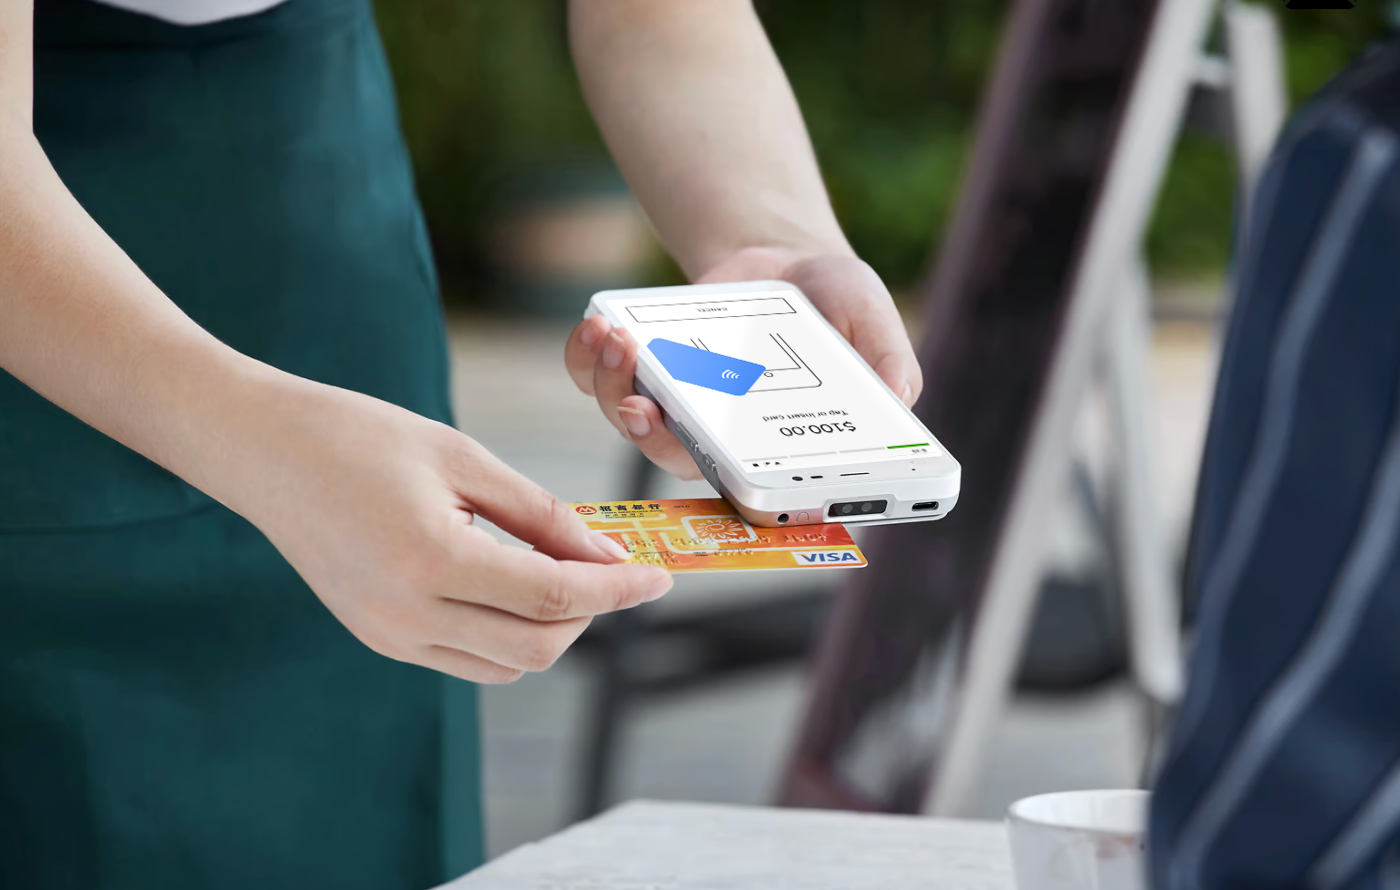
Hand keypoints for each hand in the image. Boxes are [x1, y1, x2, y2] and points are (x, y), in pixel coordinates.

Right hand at [217, 375, 672, 683]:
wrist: (262, 449)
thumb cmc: (359, 436)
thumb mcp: (463, 459)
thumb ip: (541, 513)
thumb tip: (605, 551)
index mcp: (431, 560)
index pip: (552, 598)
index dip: (617, 590)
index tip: (659, 577)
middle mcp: (407, 614)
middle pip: (537, 647)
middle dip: (590, 613)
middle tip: (610, 567)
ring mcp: (388, 635)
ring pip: (505, 664)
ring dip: (550, 628)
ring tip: (559, 569)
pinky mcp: (378, 638)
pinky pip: (466, 658)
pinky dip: (506, 633)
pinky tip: (511, 583)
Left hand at [564, 246, 921, 479]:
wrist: (785, 260)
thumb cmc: (835, 304)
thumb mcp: (870, 317)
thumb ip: (889, 358)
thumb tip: (902, 398)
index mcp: (780, 448)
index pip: (753, 491)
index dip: (726, 489)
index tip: (713, 459)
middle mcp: (723, 441)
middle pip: (679, 460)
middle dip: (653, 435)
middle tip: (647, 400)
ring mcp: (676, 409)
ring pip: (631, 421)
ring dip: (615, 388)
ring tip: (620, 340)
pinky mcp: (639, 372)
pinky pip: (597, 379)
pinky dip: (588, 358)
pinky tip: (601, 327)